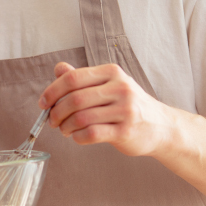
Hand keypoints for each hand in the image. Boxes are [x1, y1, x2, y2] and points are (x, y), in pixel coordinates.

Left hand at [40, 62, 173, 156]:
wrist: (162, 126)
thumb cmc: (129, 105)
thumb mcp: (109, 85)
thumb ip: (83, 78)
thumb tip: (58, 68)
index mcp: (112, 73)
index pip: (73, 78)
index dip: (52, 91)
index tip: (43, 103)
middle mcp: (120, 88)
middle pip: (75, 99)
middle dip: (57, 112)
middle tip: (52, 121)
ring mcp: (125, 110)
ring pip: (81, 117)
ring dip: (66, 126)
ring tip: (65, 130)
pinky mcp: (126, 131)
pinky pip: (92, 134)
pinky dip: (78, 137)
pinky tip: (78, 137)